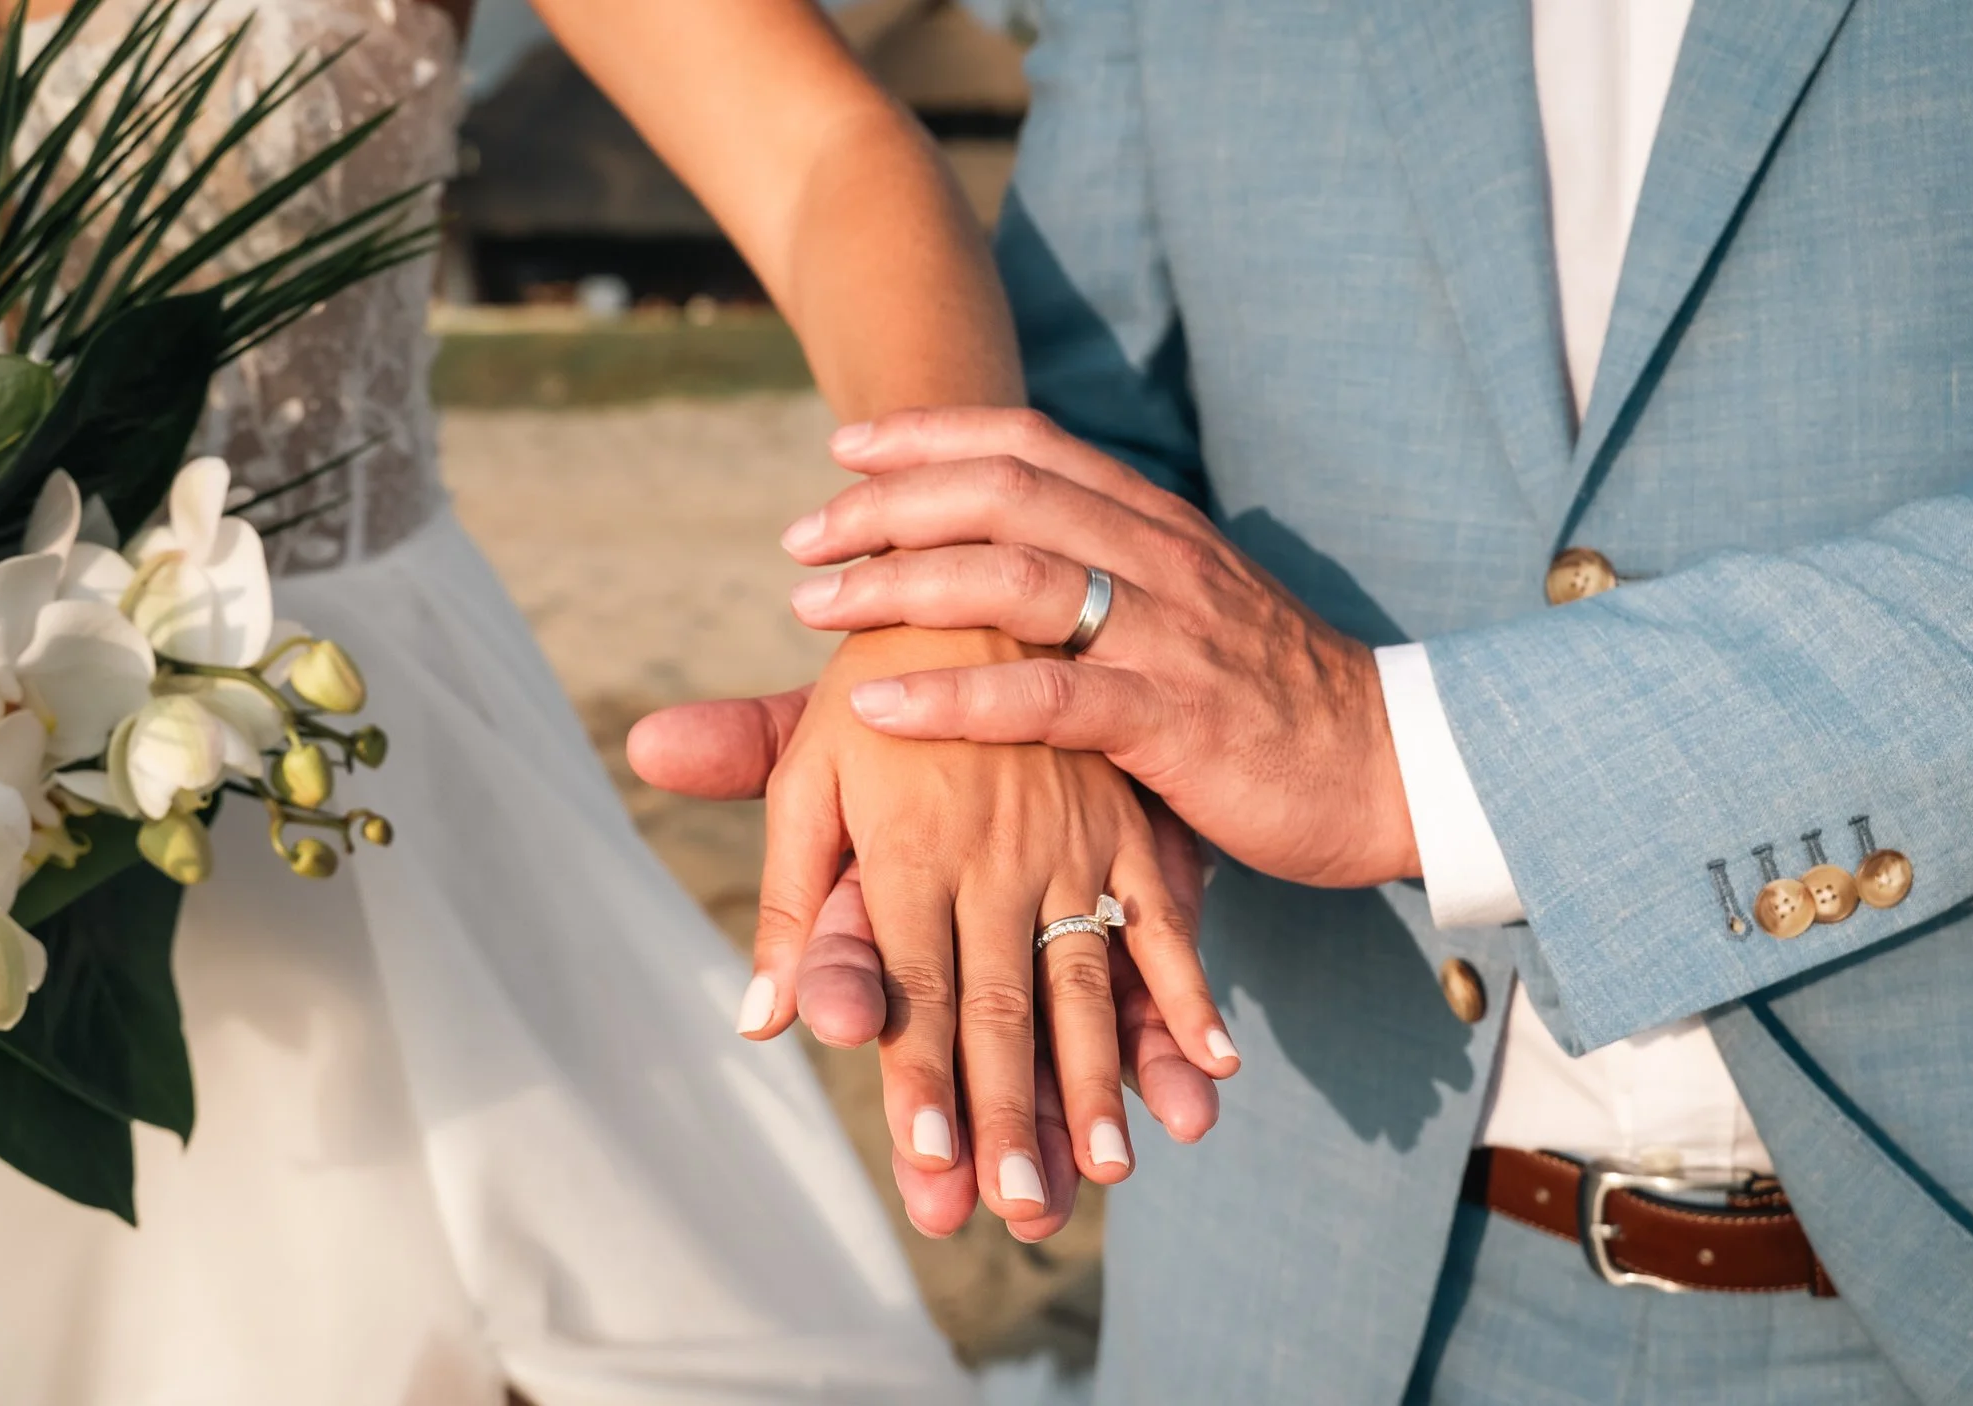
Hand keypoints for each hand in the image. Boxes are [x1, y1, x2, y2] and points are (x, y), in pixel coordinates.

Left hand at [630, 649, 1231, 1237]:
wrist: (992, 558)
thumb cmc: (881, 675)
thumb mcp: (812, 766)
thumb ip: (791, 894)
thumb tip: (760, 1022)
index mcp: (910, 840)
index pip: (912, 986)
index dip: (922, 1076)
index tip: (930, 1164)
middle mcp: (998, 850)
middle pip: (1003, 1002)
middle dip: (1011, 1111)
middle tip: (1017, 1208)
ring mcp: (1076, 840)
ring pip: (1088, 978)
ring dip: (1100, 1078)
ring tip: (1111, 1170)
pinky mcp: (1131, 824)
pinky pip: (1166, 923)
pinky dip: (1190, 997)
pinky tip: (1212, 1069)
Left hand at [782, 408, 1421, 890]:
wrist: (1394, 770)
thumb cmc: (1275, 705)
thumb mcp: (1190, 616)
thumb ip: (1109, 583)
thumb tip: (1011, 568)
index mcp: (1157, 523)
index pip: (1028, 441)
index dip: (929, 434)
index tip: (846, 447)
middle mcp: (1158, 557)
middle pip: (1001, 491)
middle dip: (888, 503)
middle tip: (802, 535)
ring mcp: (1168, 633)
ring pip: (1012, 576)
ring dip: (898, 582)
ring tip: (813, 606)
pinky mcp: (1173, 719)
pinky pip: (1046, 695)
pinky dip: (952, 694)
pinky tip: (877, 702)